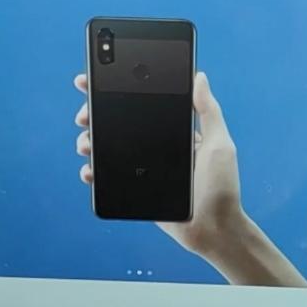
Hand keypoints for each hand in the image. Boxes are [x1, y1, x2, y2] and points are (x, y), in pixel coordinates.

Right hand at [73, 74, 306, 286]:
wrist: (213, 229)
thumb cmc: (222, 187)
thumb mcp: (219, 144)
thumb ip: (208, 111)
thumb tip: (200, 76)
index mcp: (172, 132)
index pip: (141, 105)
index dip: (117, 91)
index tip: (95, 80)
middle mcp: (154, 148)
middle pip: (117, 125)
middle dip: (94, 115)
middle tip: (84, 114)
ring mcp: (141, 170)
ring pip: (107, 150)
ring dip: (89, 141)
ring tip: (85, 142)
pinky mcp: (134, 190)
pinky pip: (108, 179)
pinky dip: (92, 173)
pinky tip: (88, 170)